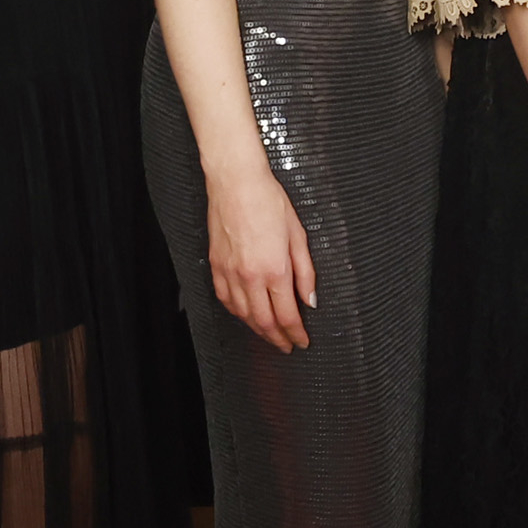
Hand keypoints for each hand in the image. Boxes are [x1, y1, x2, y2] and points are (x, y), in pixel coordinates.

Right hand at [209, 161, 317, 351]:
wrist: (236, 182)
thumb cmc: (268, 201)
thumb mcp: (298, 235)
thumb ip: (305, 272)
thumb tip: (310, 299)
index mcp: (275, 269)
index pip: (288, 315)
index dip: (296, 334)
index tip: (302, 341)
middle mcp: (250, 276)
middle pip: (264, 322)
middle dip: (278, 339)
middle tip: (287, 346)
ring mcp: (230, 273)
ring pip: (243, 315)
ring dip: (258, 330)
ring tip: (270, 334)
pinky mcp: (216, 266)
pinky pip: (226, 300)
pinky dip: (238, 313)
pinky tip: (246, 315)